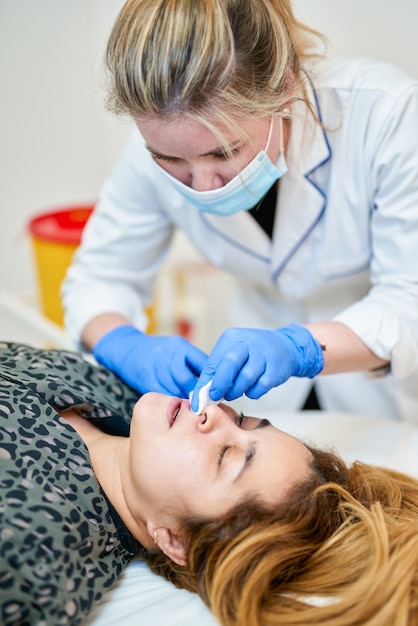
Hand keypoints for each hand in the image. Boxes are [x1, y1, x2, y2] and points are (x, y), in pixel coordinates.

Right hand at [92, 325, 207, 396]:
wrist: (127, 348)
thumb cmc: (158, 351)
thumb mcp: (178, 348)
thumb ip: (195, 363)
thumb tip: (216, 382)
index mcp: (180, 346)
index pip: (202, 364)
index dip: (211, 380)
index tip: (218, 391)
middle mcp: (168, 356)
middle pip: (187, 381)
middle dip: (197, 395)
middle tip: (205, 404)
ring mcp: (156, 368)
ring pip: (175, 391)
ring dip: (185, 402)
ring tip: (193, 409)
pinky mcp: (146, 381)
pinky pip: (162, 396)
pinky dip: (171, 403)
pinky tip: (176, 407)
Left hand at [190, 324, 323, 409]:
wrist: (285, 347)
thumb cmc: (251, 354)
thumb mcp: (232, 353)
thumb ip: (217, 370)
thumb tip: (201, 394)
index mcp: (231, 338)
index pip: (213, 362)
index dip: (204, 384)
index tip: (197, 402)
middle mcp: (248, 342)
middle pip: (230, 363)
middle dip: (220, 384)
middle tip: (215, 396)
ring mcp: (264, 354)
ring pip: (246, 377)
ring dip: (237, 390)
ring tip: (234, 392)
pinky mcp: (276, 368)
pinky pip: (261, 386)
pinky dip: (253, 392)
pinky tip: (251, 389)